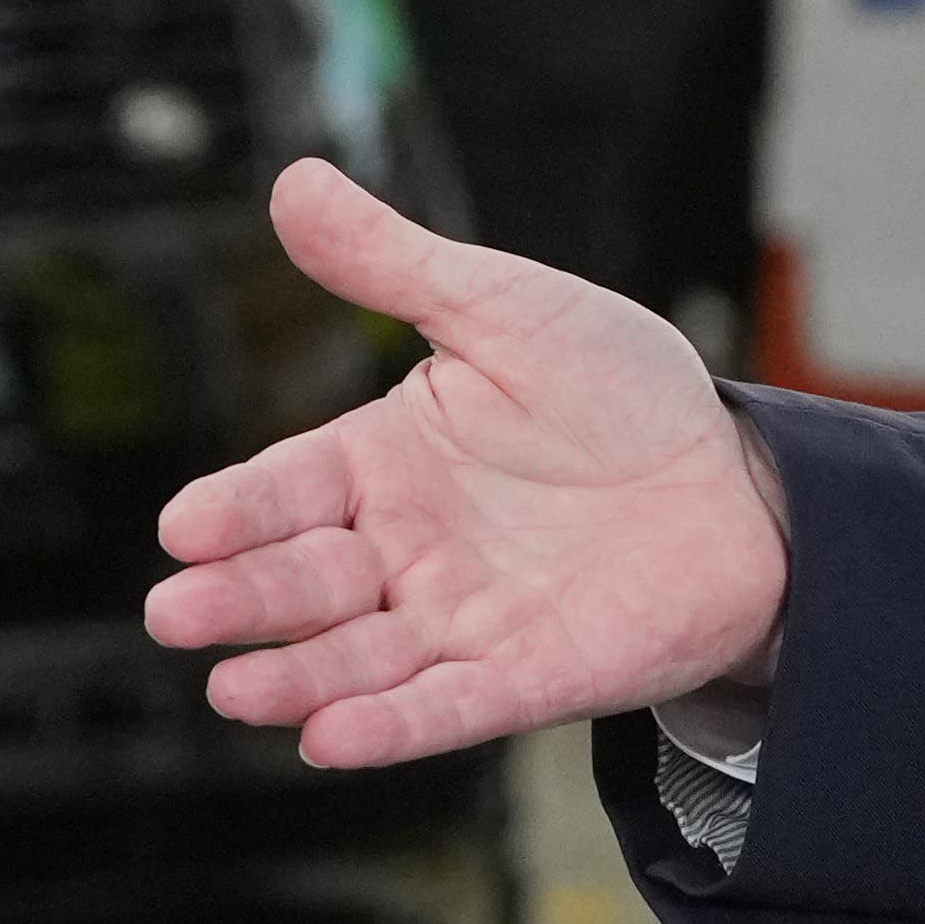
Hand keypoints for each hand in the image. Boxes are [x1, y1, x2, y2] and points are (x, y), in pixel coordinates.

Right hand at [146, 160, 792, 770]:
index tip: (184, 527)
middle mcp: (405, 550)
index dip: (234, 511)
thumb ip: (398, 265)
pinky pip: (453, 706)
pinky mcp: (531, 674)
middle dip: (243, 599)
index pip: (285, 489)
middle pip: (305, 580)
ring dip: (298, 677)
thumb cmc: (621, 394)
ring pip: (361, 658)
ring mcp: (464, 617)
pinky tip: (332, 742)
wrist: (745, 477)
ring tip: (236, 690)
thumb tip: (294, 181)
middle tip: (179, 613)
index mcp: (383, 462)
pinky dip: (395, 725)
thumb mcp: (510, 311)